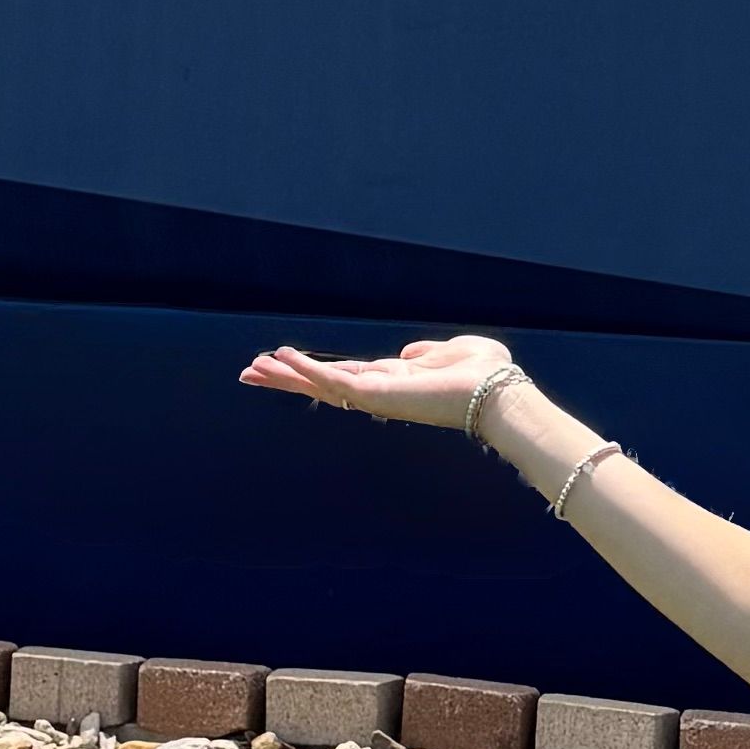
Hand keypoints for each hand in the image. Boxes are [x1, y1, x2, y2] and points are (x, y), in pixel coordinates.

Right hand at [239, 329, 519, 434]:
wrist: (498, 395)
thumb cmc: (485, 376)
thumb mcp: (453, 352)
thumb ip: (430, 352)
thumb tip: (411, 354)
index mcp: (394, 381)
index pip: (344, 375)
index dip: (314, 370)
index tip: (285, 363)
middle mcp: (380, 392)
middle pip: (322, 384)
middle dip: (286, 379)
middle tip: (250, 373)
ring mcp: (376, 395)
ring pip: (320, 386)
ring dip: (285, 376)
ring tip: (251, 369)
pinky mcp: (377, 393)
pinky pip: (333, 380)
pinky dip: (306, 369)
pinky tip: (281, 358)